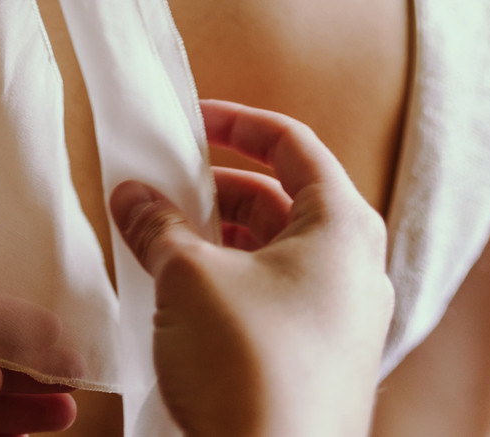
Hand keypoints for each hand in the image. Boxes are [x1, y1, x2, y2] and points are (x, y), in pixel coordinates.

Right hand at [111, 100, 393, 436]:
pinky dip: (230, 285)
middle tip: (162, 192)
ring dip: (218, 241)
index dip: (238, 122)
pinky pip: (276, 300)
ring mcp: (344, 322)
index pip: (293, 143)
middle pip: (282, 200)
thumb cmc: (251, 367)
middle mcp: (357, 268)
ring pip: (276, 254)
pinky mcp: (323, 366)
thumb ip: (158, 225)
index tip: (191, 122)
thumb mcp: (189, 278)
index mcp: (343, 226)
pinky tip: (181, 300)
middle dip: (216, 190)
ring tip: (161, 245)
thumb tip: (132, 195)